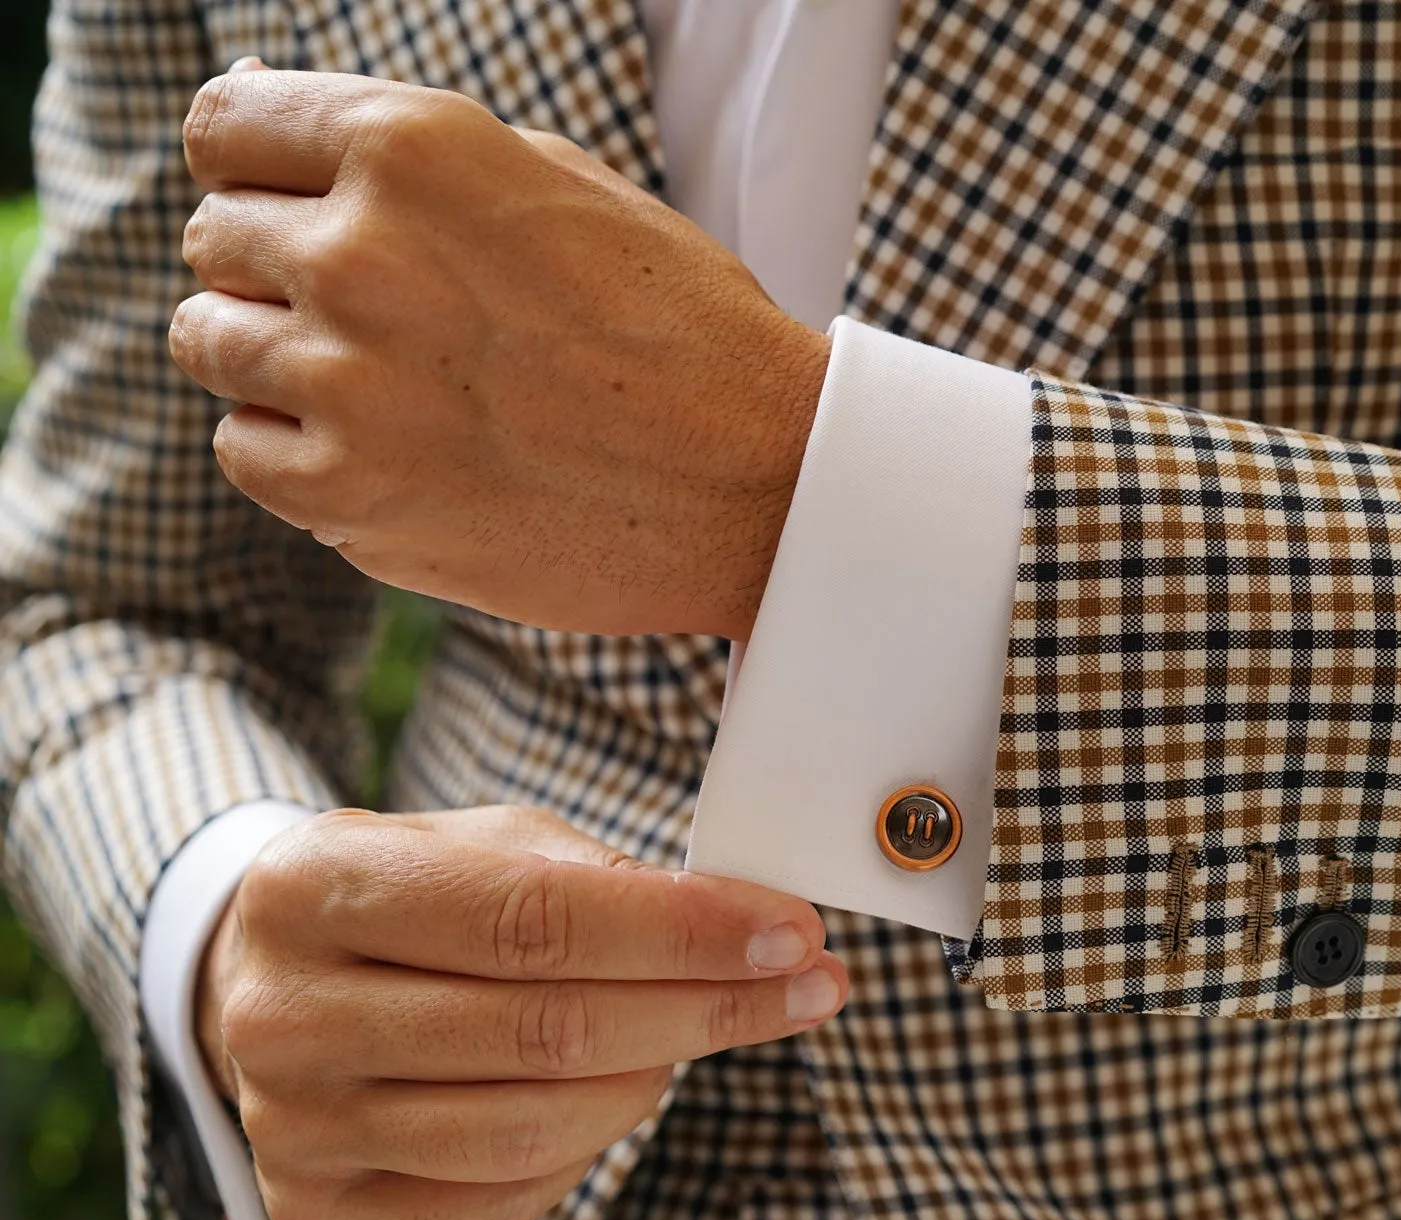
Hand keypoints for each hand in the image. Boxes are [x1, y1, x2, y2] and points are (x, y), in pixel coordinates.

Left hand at [169, 65, 829, 640]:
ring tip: (385, 384)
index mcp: (414, 148)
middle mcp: (361, 253)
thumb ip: (405, 149)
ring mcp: (346, 382)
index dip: (256, 168)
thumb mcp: (557, 182)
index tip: (297, 208)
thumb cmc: (677, 325)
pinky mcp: (349, 496)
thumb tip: (253, 110)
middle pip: (214, 238)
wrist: (759, 483)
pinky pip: (243, 450)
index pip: (224, 127)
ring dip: (275, 358)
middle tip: (384, 315)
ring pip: (209, 343)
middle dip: (276, 267)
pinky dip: (296, 450)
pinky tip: (390, 448)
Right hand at [194, 806, 845, 1219]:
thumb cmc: (404, 898)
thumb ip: (590, 874)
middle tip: (805, 985)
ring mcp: (294, 1125)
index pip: (533, 920)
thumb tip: (733, 922)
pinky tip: (629, 1086)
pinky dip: (591, 1146)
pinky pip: (501, 1197)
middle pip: (544, 1031)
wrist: (262, 981)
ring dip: (658, 1078)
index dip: (680, 933)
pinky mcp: (321, 1208)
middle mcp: (286, 1015)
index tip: (789, 931)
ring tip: (711, 1028)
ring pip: (532, 1128)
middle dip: (706, 1007)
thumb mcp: (479, 842)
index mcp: (317, 888)